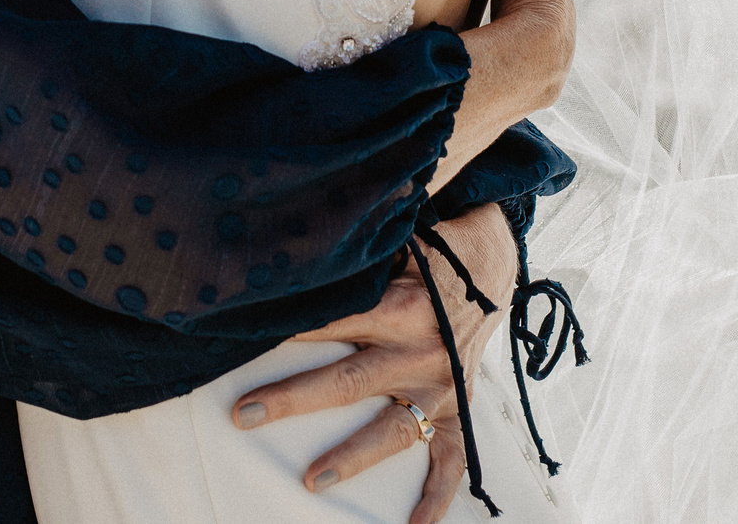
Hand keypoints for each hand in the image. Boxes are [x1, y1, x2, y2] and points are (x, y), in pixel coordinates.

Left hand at [234, 203, 515, 523]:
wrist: (493, 266)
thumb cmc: (431, 252)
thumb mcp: (398, 241)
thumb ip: (358, 254)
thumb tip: (304, 242)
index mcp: (402, 305)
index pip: (334, 320)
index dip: (290, 331)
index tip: (245, 338)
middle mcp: (422, 350)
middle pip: (348, 380)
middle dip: (292, 399)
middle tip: (244, 415)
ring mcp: (441, 386)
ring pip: (391, 429)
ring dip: (350, 456)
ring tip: (311, 480)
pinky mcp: (460, 409)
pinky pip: (451, 459)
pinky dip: (436, 496)